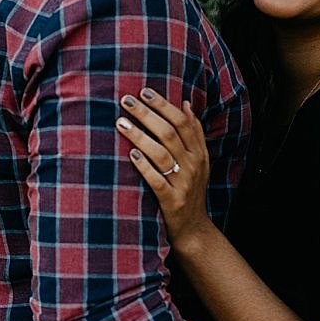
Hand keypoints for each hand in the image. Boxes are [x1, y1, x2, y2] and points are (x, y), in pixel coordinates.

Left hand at [117, 88, 215, 247]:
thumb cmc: (190, 190)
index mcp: (199, 153)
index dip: (163, 104)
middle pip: (169, 133)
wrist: (193, 229)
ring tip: (120, 122)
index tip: (143, 91)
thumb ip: (194, 133)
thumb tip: (186, 103)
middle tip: (125, 100)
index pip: (182, 122)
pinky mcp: (172, 201)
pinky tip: (130, 154)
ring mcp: (183, 183)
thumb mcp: (199, 161)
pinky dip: (143, 166)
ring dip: (139, 136)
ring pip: (161, 153)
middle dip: (146, 114)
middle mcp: (193, 165)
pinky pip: (157, 180)